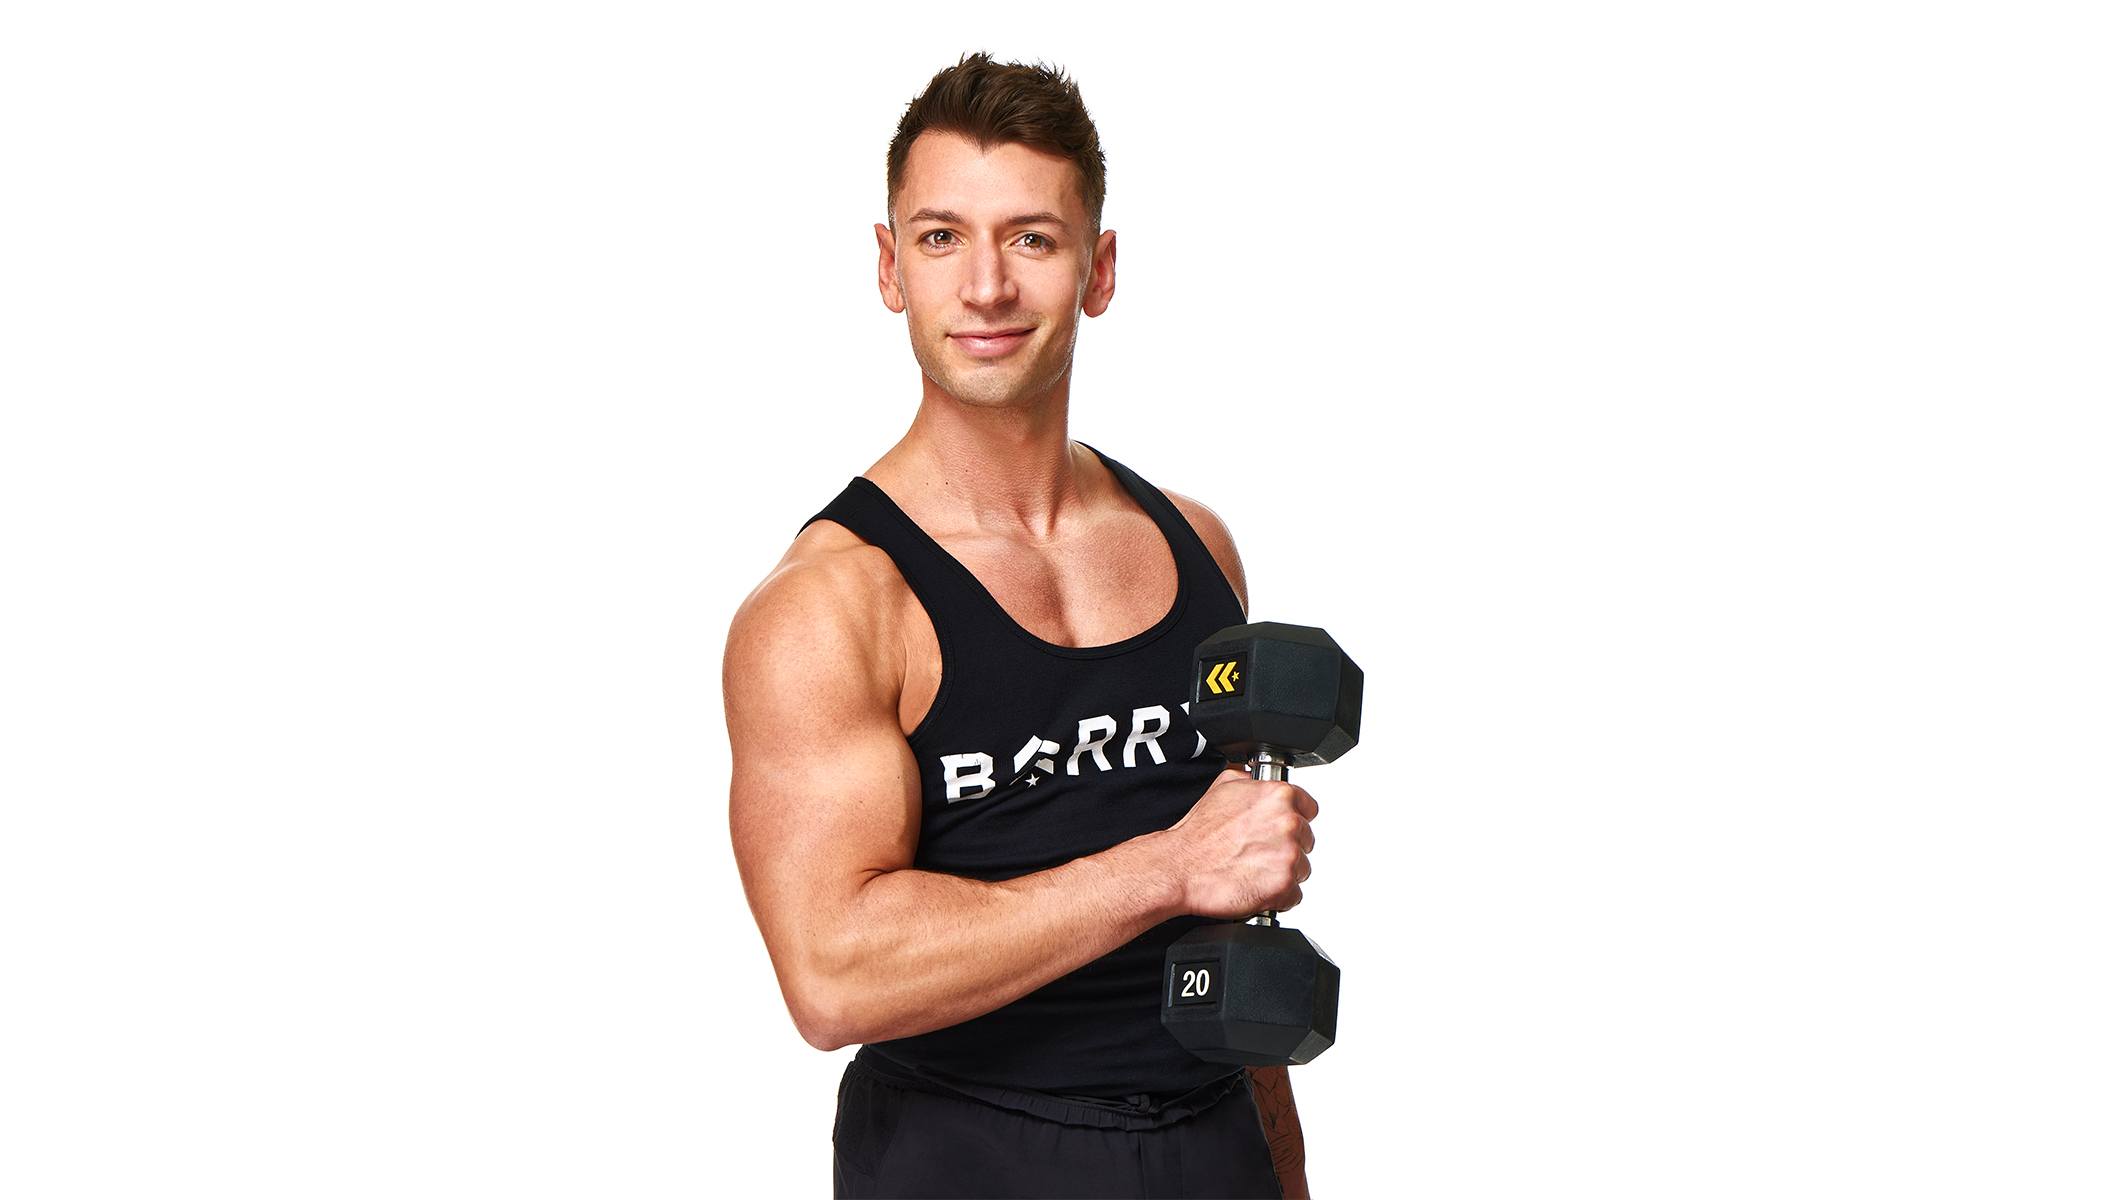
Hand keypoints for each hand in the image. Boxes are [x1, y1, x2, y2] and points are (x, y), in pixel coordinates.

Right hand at [1163, 766, 1317, 918]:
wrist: (1180, 867)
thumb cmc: (1197, 834)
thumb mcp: (1221, 786)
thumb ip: (1249, 780)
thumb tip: (1256, 779)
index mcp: (1278, 795)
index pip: (1309, 808)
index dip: (1293, 819)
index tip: (1279, 829)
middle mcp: (1288, 823)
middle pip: (1306, 840)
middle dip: (1286, 847)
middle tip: (1258, 852)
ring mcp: (1289, 855)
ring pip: (1302, 868)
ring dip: (1282, 871)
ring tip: (1254, 870)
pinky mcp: (1284, 885)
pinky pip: (1294, 894)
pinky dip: (1278, 895)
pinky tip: (1256, 885)